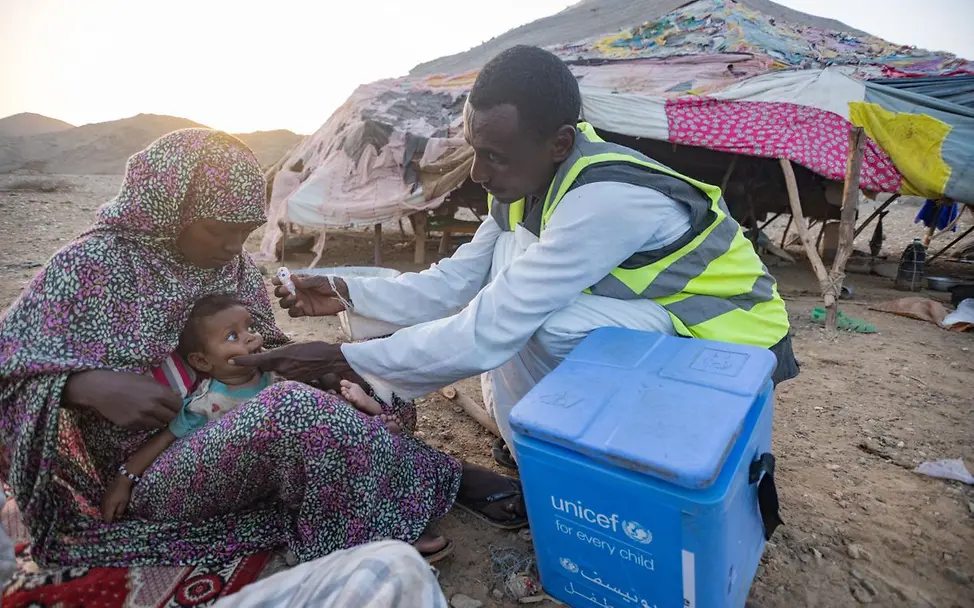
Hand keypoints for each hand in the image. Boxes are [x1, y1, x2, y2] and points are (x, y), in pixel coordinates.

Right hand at [62, 370, 181, 430]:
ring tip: (152, 414)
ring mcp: (143, 417)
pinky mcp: (132, 425)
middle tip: (165, 411)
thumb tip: (176, 396)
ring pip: (160, 424)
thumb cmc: (124, 380)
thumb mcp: (147, 379)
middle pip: (171, 417)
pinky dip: (147, 423)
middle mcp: (153, 407)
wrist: (101, 389)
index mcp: (159, 393)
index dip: (177, 405)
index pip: (179, 405)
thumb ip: (163, 389)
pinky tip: (140, 416)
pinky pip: (146, 427)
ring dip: (159, 420)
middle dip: (170, 414)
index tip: (173, 405)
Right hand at [101, 475, 132, 522]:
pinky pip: (102, 505)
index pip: (107, 519)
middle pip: (103, 515)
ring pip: (101, 510)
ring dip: (106, 512)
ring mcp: (102, 500)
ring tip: (112, 512)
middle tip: (113, 517)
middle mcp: (103, 505)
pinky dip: (105, 507)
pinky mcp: (103, 496)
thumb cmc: (124, 493)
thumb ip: (120, 511)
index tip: (114, 521)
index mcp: (108, 507)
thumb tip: (117, 517)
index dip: (110, 521)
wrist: (121, 481)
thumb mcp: (124, 503)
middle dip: (108, 517)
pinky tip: (110, 506)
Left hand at [231, 342, 364, 384]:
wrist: (329, 358)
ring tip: (294, 362)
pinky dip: (289, 374)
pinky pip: (286, 379)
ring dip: (280, 369)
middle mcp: (282, 368)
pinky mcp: (295, 382)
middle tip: (273, 358)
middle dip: (265, 364)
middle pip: (266, 368)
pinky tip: (299, 368)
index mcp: (280, 356)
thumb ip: (280, 354)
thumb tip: (269, 356)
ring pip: (277, 373)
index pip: (257, 360)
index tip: (230, 361)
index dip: (243, 361)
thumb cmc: (313, 348)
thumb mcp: (293, 346)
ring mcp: (288, 376)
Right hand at [271, 274, 349, 317]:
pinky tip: (300, 305)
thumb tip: (291, 277)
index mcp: (298, 281)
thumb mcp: (318, 280)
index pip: (283, 280)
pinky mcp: (305, 311)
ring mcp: (300, 301)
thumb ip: (306, 281)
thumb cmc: (331, 284)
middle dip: (280, 292)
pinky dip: (293, 310)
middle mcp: (296, 291)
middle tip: (285, 291)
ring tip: (295, 298)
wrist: (342, 296)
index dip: (277, 281)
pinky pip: (293, 313)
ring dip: (285, 302)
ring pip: (284, 304)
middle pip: (280, 293)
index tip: (276, 281)